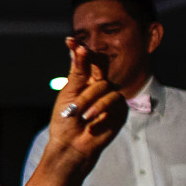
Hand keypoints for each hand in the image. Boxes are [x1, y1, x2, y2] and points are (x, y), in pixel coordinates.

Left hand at [49, 40, 127, 162]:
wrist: (72, 145)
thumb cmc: (65, 121)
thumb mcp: (69, 94)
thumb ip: (78, 72)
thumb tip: (79, 48)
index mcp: (85, 80)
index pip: (88, 60)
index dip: (81, 50)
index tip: (70, 40)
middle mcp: (99, 86)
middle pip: (100, 70)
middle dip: (86, 83)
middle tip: (74, 100)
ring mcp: (111, 97)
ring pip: (106, 86)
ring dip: (90, 100)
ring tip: (79, 114)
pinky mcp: (120, 110)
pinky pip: (114, 101)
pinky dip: (100, 110)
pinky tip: (90, 121)